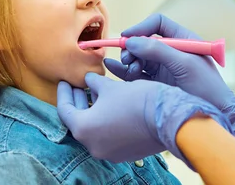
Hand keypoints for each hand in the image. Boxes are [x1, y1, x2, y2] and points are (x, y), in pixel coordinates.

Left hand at [56, 72, 230, 166]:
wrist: (170, 119)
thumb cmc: (137, 99)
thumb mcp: (110, 86)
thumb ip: (94, 83)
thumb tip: (88, 80)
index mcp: (84, 129)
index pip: (65, 110)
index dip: (64, 93)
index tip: (65, 81)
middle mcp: (93, 146)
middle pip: (78, 121)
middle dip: (78, 101)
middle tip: (78, 85)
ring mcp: (109, 153)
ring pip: (94, 129)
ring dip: (92, 111)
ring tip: (96, 92)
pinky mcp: (125, 153)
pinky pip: (108, 136)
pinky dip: (105, 121)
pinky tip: (111, 106)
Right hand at [104, 13, 234, 110]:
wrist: (214, 118)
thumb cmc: (207, 88)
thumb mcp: (184, 65)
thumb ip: (157, 50)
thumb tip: (130, 41)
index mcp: (183, 40)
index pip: (158, 24)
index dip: (141, 27)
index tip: (127, 37)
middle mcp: (171, 51)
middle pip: (144, 40)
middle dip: (133, 48)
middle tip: (128, 60)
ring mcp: (163, 67)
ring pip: (138, 57)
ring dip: (129, 61)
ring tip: (130, 71)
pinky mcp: (156, 83)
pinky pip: (135, 72)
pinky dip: (123, 70)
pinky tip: (111, 67)